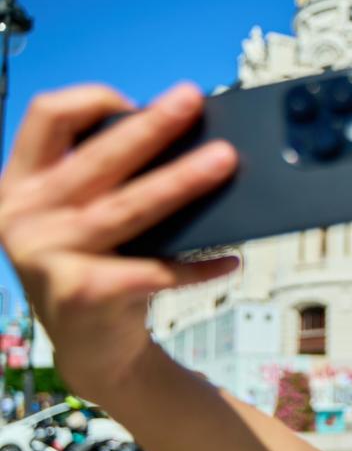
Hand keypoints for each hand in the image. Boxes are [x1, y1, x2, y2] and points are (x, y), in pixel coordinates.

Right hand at [0, 83, 238, 398]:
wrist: (92, 350)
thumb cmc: (99, 267)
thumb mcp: (85, 218)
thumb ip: (109, 181)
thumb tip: (188, 139)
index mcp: (22, 184)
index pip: (47, 116)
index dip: (92, 100)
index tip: (136, 103)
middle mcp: (24, 216)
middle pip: (98, 159)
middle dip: (151, 126)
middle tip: (193, 101)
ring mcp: (47, 257)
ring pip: (129, 207)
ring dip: (182, 181)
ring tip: (226, 161)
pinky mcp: (82, 293)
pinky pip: (154, 271)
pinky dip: (198, 266)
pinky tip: (231, 259)